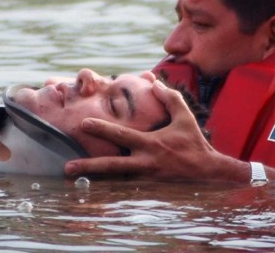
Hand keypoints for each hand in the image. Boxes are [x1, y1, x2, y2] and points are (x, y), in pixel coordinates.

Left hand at [64, 79, 249, 181]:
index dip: (102, 129)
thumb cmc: (194, 142)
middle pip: (112, 166)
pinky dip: (109, 188)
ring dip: (94, 180)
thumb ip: (170, 98)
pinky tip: (92, 191)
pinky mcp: (148, 187)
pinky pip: (125, 187)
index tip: (84, 123)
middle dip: (88, 166)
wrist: (207, 171)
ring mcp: (145, 177)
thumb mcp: (184, 117)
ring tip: (73, 182)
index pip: (122, 135)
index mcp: (151, 143)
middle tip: (67, 167)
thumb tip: (154, 83)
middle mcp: (145, 162)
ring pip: (115, 180)